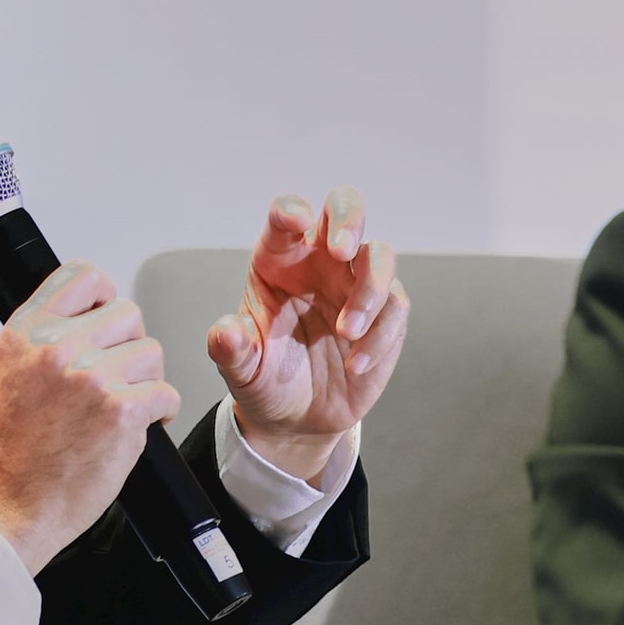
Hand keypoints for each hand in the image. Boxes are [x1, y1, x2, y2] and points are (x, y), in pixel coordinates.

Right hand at [0, 261, 179, 573]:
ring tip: (123, 404)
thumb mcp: (4, 372)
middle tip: (117, 374)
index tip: (105, 316)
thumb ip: (39, 339)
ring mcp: (92, 376)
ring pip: (151, 353)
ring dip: (145, 379)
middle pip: (128, 314)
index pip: (83, 276)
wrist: (7, 502)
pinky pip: (166, 393)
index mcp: (27, 332)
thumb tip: (80, 320)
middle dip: (129, 345)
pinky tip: (136, 425)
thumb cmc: (6, 449)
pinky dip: (159, 412)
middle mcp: (58, 347)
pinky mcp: (121, 411)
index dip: (103, 296)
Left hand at [208, 187, 408, 483]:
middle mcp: (320, 261)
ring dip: (369, 289)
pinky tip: (355, 365)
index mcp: (278, 259)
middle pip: (344, 207)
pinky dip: (380, 334)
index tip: (296, 221)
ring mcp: (355, 284)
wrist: (297, 417)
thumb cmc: (263, 377)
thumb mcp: (239, 367)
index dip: (291, 210)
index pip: (286, 216)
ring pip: (380, 255)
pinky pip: (396, 306)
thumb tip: (226, 332)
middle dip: (348, 218)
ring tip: (345, 333)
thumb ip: (230, 348)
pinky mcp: (385, 314)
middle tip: (341, 250)